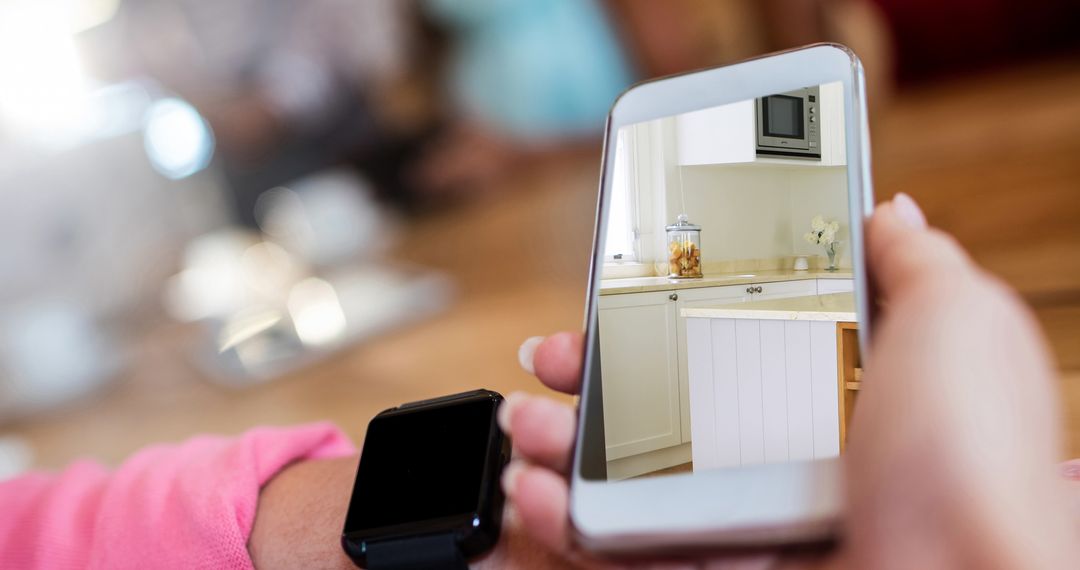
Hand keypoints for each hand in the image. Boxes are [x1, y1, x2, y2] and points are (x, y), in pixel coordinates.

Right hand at [501, 193, 1078, 567]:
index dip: (660, 310)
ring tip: (528, 427)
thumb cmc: (971, 458)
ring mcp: (742, 514)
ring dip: (559, 443)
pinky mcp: (717, 566)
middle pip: (658, 404)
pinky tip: (536, 494)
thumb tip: (884, 208)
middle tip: (551, 356)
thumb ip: (912, 262)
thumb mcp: (957, 321)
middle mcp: (778, 450)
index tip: (613, 292)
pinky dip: (564, 523)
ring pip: (624, 475)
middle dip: (589, 374)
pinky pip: (622, 548)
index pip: (720, 334)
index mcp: (825, 385)